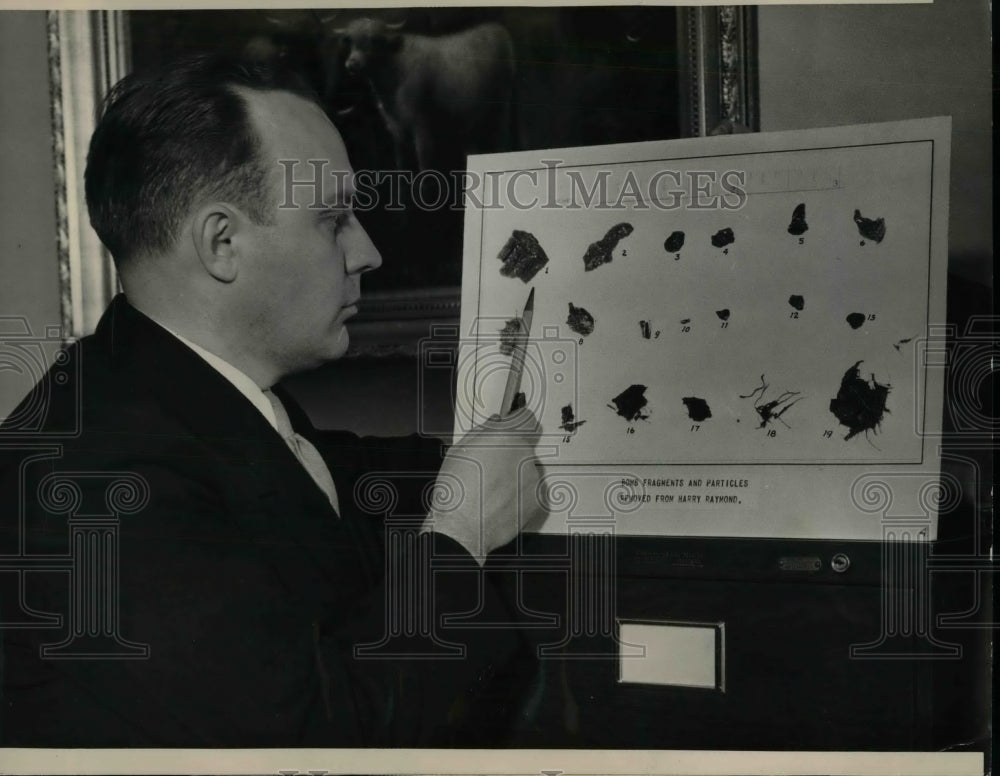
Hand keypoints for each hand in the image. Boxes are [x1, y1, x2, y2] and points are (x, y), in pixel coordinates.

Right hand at [424, 407, 543, 563]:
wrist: (462, 528)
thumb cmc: (456, 491)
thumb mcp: (459, 450)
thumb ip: (483, 431)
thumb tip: (496, 423)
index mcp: (506, 438)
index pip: (527, 418)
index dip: (519, 422)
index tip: (514, 425)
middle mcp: (525, 455)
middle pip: (526, 446)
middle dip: (512, 452)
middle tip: (492, 467)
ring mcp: (533, 479)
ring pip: (528, 469)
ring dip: (516, 474)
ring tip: (493, 489)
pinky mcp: (537, 500)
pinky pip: (531, 490)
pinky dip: (520, 494)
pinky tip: (501, 501)